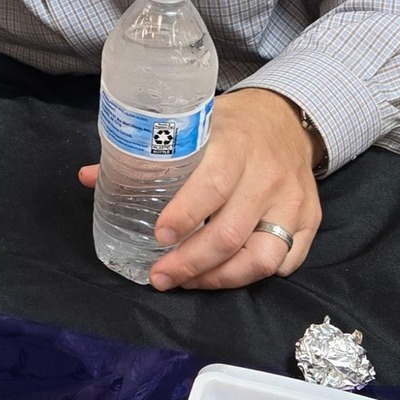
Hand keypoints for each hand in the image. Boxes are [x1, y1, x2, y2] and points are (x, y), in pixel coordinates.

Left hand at [77, 88, 322, 289]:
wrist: (287, 117)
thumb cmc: (229, 124)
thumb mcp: (191, 124)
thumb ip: (144, 154)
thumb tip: (87, 177)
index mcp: (234, 144)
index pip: (212, 185)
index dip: (185, 215)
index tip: (158, 236)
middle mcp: (267, 175)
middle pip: (231, 233)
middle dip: (192, 262)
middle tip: (161, 276)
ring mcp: (292, 201)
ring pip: (261, 257)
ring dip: (221, 278)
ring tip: (189, 282)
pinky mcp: (311, 220)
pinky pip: (287, 262)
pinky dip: (255, 275)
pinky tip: (227, 274)